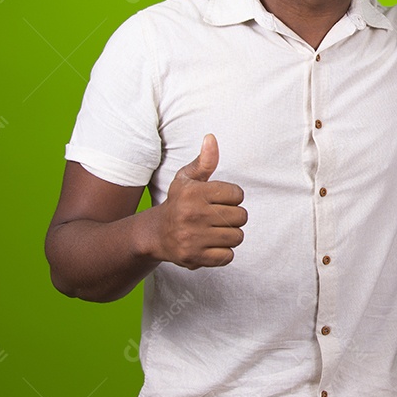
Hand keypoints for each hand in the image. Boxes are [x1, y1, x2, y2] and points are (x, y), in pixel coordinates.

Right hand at [152, 134, 247, 269]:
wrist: (155, 234)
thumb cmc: (178, 202)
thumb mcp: (187, 179)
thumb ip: (204, 161)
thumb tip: (211, 138)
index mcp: (194, 192)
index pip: (238, 194)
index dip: (232, 197)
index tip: (220, 200)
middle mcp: (193, 214)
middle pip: (241, 216)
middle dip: (234, 217)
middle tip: (218, 217)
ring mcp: (193, 238)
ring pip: (237, 237)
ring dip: (230, 235)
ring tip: (215, 231)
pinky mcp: (194, 257)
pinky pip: (228, 256)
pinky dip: (224, 253)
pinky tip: (211, 245)